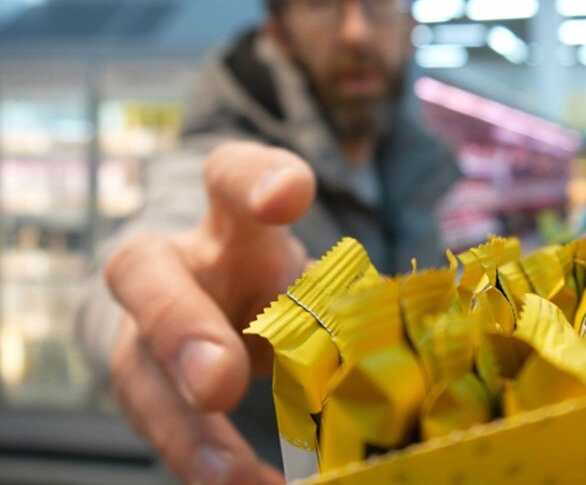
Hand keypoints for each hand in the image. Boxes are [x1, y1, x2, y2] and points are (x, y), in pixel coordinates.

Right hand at [106, 142, 315, 483]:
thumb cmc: (271, 284)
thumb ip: (338, 300)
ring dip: (181, 425)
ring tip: (229, 473)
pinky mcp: (141, 383)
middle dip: (180, 326)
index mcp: (231, 223)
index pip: (229, 176)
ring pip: (136, 366)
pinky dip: (198, 459)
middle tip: (218, 382)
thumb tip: (404, 353)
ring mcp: (144, 327)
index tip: (291, 194)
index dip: (255, 179)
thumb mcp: (305, 276)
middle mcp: (175, 264)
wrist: (205, 308)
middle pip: (145, 272)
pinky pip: (155, 424)